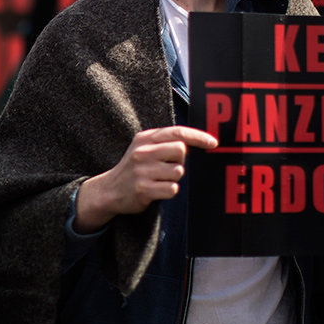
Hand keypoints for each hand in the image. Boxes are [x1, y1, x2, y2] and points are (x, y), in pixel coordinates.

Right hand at [74, 126, 218, 232]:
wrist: (109, 190)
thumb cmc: (134, 168)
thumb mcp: (143, 147)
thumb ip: (165, 142)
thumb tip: (197, 142)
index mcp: (145, 138)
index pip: (177, 132)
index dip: (198, 137)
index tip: (213, 143)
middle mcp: (142, 152)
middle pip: (181, 150)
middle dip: (180, 160)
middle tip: (168, 166)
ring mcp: (142, 171)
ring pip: (178, 171)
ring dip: (174, 178)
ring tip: (160, 179)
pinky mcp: (143, 189)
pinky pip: (172, 189)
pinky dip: (169, 190)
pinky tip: (157, 190)